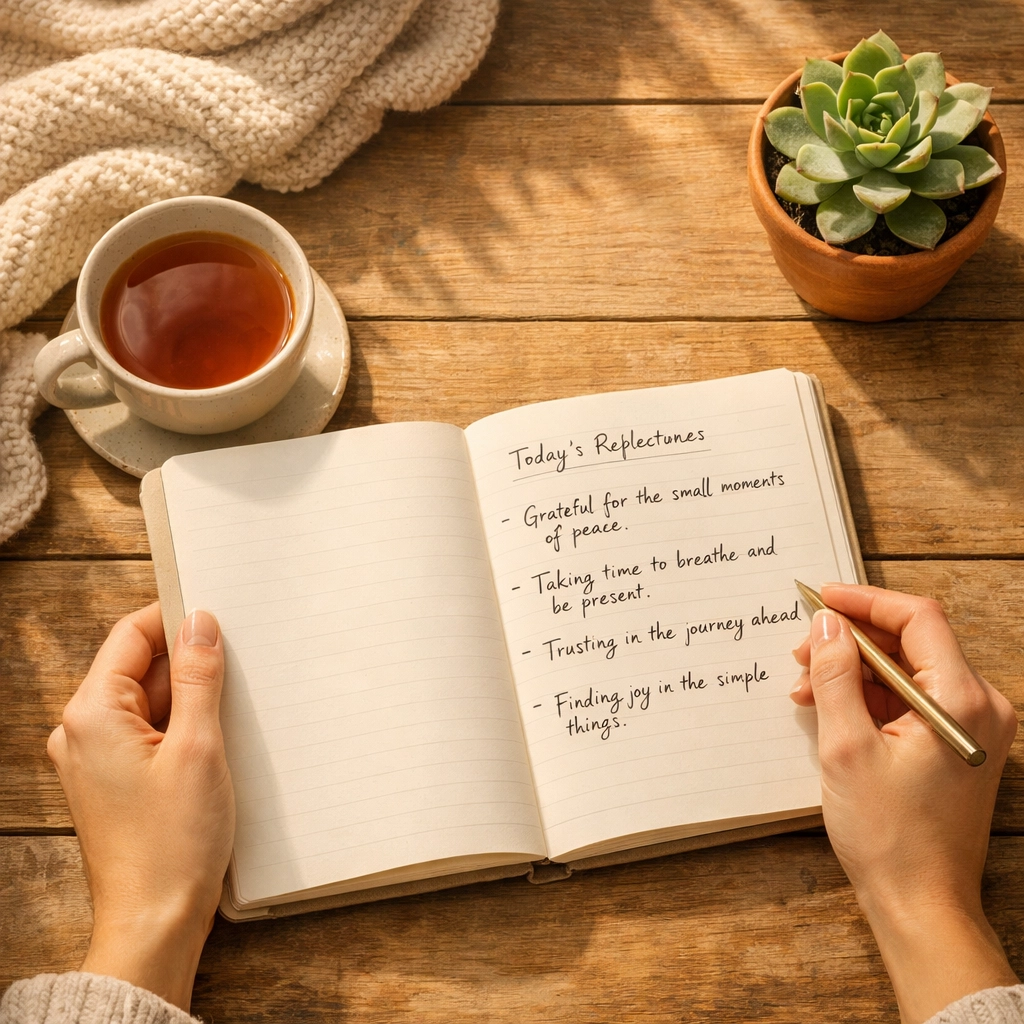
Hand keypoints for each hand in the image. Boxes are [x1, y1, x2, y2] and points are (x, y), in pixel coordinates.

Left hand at [47, 604, 233, 1011]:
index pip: (132, 635)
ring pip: (149, 701)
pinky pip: (150, 732)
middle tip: (239, 667)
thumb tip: (200, 622)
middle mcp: (83, 730)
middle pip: (140, 667)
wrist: (155, 920)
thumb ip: (198, 677)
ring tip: (231, 713)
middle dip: (189, 662)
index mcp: (91, 713)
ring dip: (190, 698)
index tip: (220, 615)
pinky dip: (183, 726)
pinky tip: (217, 740)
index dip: (176, 618)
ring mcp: (96, 757)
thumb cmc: (172, 842)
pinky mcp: (115, 780)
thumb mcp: (199, 745)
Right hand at [791, 584, 1018, 1022]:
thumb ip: (835, 675)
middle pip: (912, 642)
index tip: (822, 599)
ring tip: (807, 687)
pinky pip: (911, 699)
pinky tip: (831, 709)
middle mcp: (979, 707)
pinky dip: (870, 697)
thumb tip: (825, 624)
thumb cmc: (890, 836)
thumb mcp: (846, 746)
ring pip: (908, 670)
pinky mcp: (957, 745)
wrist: (921, 903)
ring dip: (855, 670)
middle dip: (852, 641)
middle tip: (802, 651)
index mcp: (961, 701)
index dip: (864, 601)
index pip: (918, 618)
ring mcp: (971, 727)